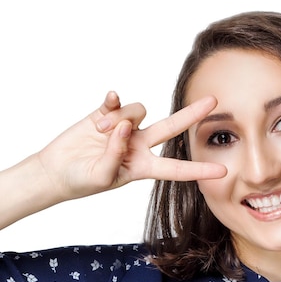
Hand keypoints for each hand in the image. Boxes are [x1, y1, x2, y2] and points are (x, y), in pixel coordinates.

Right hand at [38, 92, 226, 201]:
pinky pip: (118, 101)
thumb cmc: (80, 181)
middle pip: (171, 128)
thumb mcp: (102, 177)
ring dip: (120, 120)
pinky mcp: (107, 114)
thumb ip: (115, 154)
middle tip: (213, 101)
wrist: (56, 170)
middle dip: (191, 114)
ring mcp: (124, 128)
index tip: (222, 172)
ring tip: (99, 133)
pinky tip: (107, 103)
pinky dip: (114, 102)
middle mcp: (139, 145)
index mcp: (143, 167)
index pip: (176, 169)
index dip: (198, 171)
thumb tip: (125, 127)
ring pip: (138, 111)